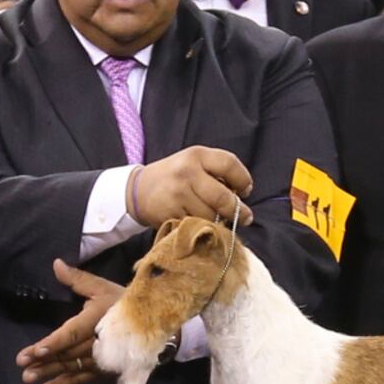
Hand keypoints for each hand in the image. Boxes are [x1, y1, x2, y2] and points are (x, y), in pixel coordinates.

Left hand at [16, 259, 120, 383]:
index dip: (54, 342)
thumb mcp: (102, 287)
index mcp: (96, 321)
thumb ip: (77, 279)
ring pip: (71, 368)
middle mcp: (97, 344)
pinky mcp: (102, 370)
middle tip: (22, 366)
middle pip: (67, 354)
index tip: (36, 349)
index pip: (72, 334)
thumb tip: (56, 264)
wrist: (153, 326)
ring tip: (28, 378)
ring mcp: (100, 360)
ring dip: (49, 374)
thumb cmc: (124, 303)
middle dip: (44, 360)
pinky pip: (80, 379)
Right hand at [129, 144, 251, 228]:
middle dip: (238, 210)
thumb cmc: (173, 177)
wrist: (138, 191)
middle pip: (223, 197)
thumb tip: (241, 194)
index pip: (230, 164)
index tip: (246, 191)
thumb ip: (215, 172)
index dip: (244, 180)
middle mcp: (187, 172)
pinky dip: (202, 228)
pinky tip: (198, 223)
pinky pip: (197, 225)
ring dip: (217, 220)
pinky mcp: (171, 214)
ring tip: (214, 217)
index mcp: (196, 155)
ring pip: (211, 216)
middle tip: (246, 217)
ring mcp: (178, 194)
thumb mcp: (192, 162)